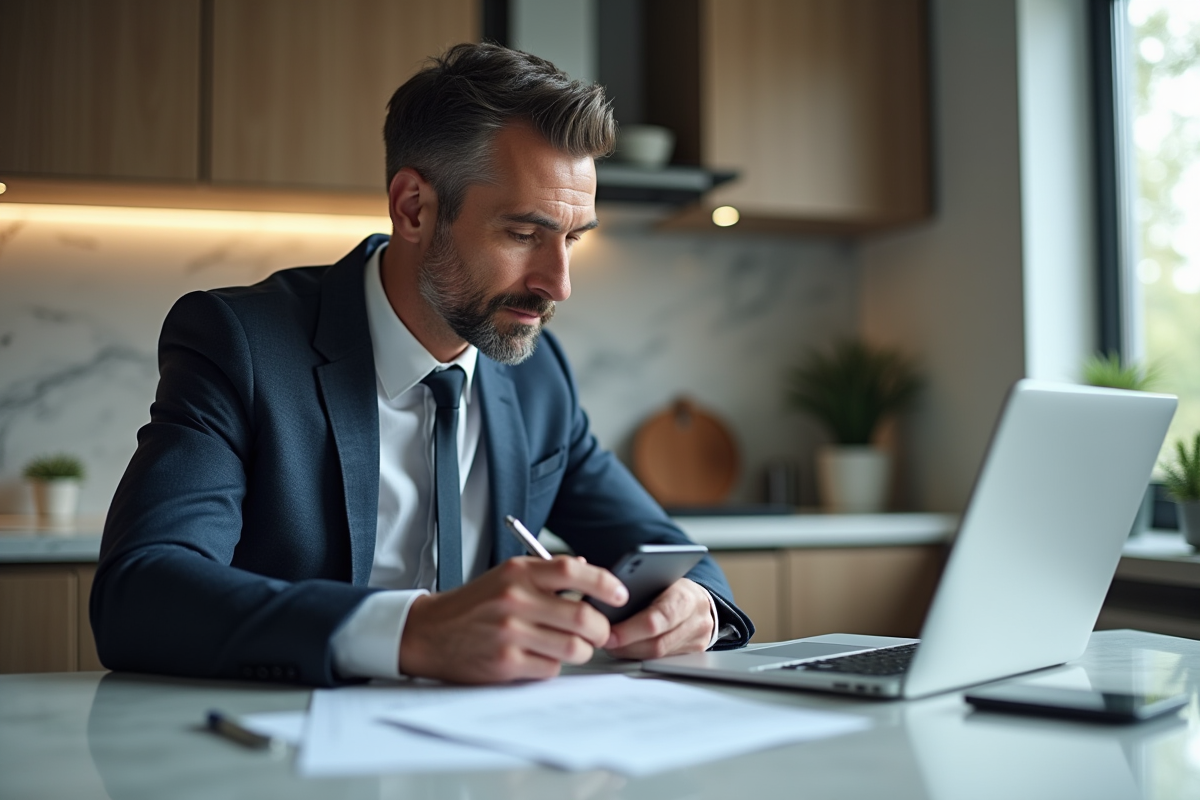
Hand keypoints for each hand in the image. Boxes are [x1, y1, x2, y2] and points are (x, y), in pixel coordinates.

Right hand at [398, 556, 628, 683]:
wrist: (428, 632)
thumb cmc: (473, 605)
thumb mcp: (505, 576)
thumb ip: (545, 573)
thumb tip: (589, 568)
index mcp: (518, 572)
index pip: (573, 570)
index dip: (605, 583)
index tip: (620, 594)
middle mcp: (515, 599)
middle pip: (582, 616)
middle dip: (600, 629)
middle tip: (598, 632)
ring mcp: (510, 632)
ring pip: (573, 647)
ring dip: (581, 650)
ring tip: (571, 647)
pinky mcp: (505, 663)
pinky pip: (551, 668)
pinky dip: (553, 665)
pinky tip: (540, 658)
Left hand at [604, 578, 713, 659]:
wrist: (700, 599)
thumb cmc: (675, 587)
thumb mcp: (661, 580)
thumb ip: (641, 590)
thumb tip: (609, 603)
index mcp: (685, 597)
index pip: (656, 619)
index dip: (629, 630)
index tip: (609, 633)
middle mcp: (696, 621)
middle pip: (657, 643)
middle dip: (627, 646)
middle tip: (606, 642)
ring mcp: (697, 639)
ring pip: (659, 655)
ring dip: (632, 653)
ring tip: (613, 646)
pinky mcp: (694, 652)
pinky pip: (664, 660)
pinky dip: (643, 655)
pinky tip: (629, 649)